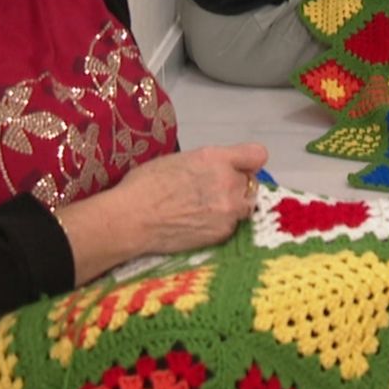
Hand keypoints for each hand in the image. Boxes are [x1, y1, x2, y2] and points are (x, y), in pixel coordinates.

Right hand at [60, 143, 266, 281]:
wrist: (131, 220)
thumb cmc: (145, 186)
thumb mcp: (179, 160)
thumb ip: (208, 162)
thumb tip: (218, 169)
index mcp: (216, 158)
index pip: (257, 155)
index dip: (247, 162)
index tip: (238, 168)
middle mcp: (229, 182)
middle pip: (251, 182)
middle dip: (236, 186)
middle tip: (212, 193)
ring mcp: (229, 210)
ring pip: (245, 206)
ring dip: (232, 207)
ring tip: (205, 211)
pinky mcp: (223, 233)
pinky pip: (233, 226)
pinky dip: (221, 225)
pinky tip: (198, 225)